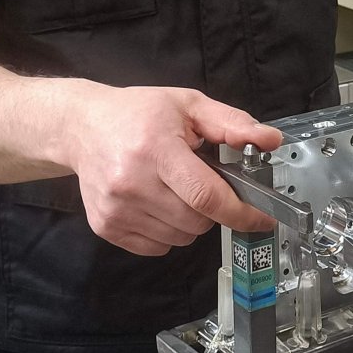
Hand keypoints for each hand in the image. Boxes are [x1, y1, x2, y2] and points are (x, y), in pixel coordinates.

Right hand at [68, 85, 281, 256]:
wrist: (81, 127)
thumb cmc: (138, 113)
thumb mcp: (188, 105)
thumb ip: (231, 123)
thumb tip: (270, 141)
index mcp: (156, 150)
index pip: (205, 195)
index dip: (240, 212)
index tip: (262, 218)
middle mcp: (132, 183)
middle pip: (196, 222)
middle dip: (211, 208)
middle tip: (200, 182)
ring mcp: (116, 209)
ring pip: (179, 238)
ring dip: (189, 221)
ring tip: (173, 189)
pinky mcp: (106, 226)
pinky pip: (156, 247)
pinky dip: (167, 232)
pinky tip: (156, 202)